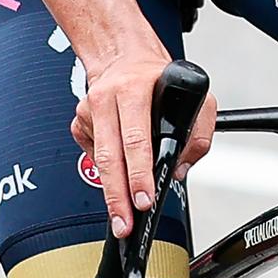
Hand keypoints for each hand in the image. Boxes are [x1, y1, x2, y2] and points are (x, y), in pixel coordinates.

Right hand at [70, 42, 216, 238]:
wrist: (123, 54)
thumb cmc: (159, 78)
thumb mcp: (197, 96)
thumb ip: (198, 134)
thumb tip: (180, 168)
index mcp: (135, 89)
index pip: (136, 139)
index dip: (138, 173)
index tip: (144, 198)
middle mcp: (108, 98)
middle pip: (110, 156)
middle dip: (118, 195)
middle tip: (125, 223)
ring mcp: (90, 108)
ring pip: (98, 159)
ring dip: (110, 191)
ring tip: (120, 216)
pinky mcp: (79, 119)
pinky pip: (90, 153)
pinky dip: (104, 167)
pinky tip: (117, 165)